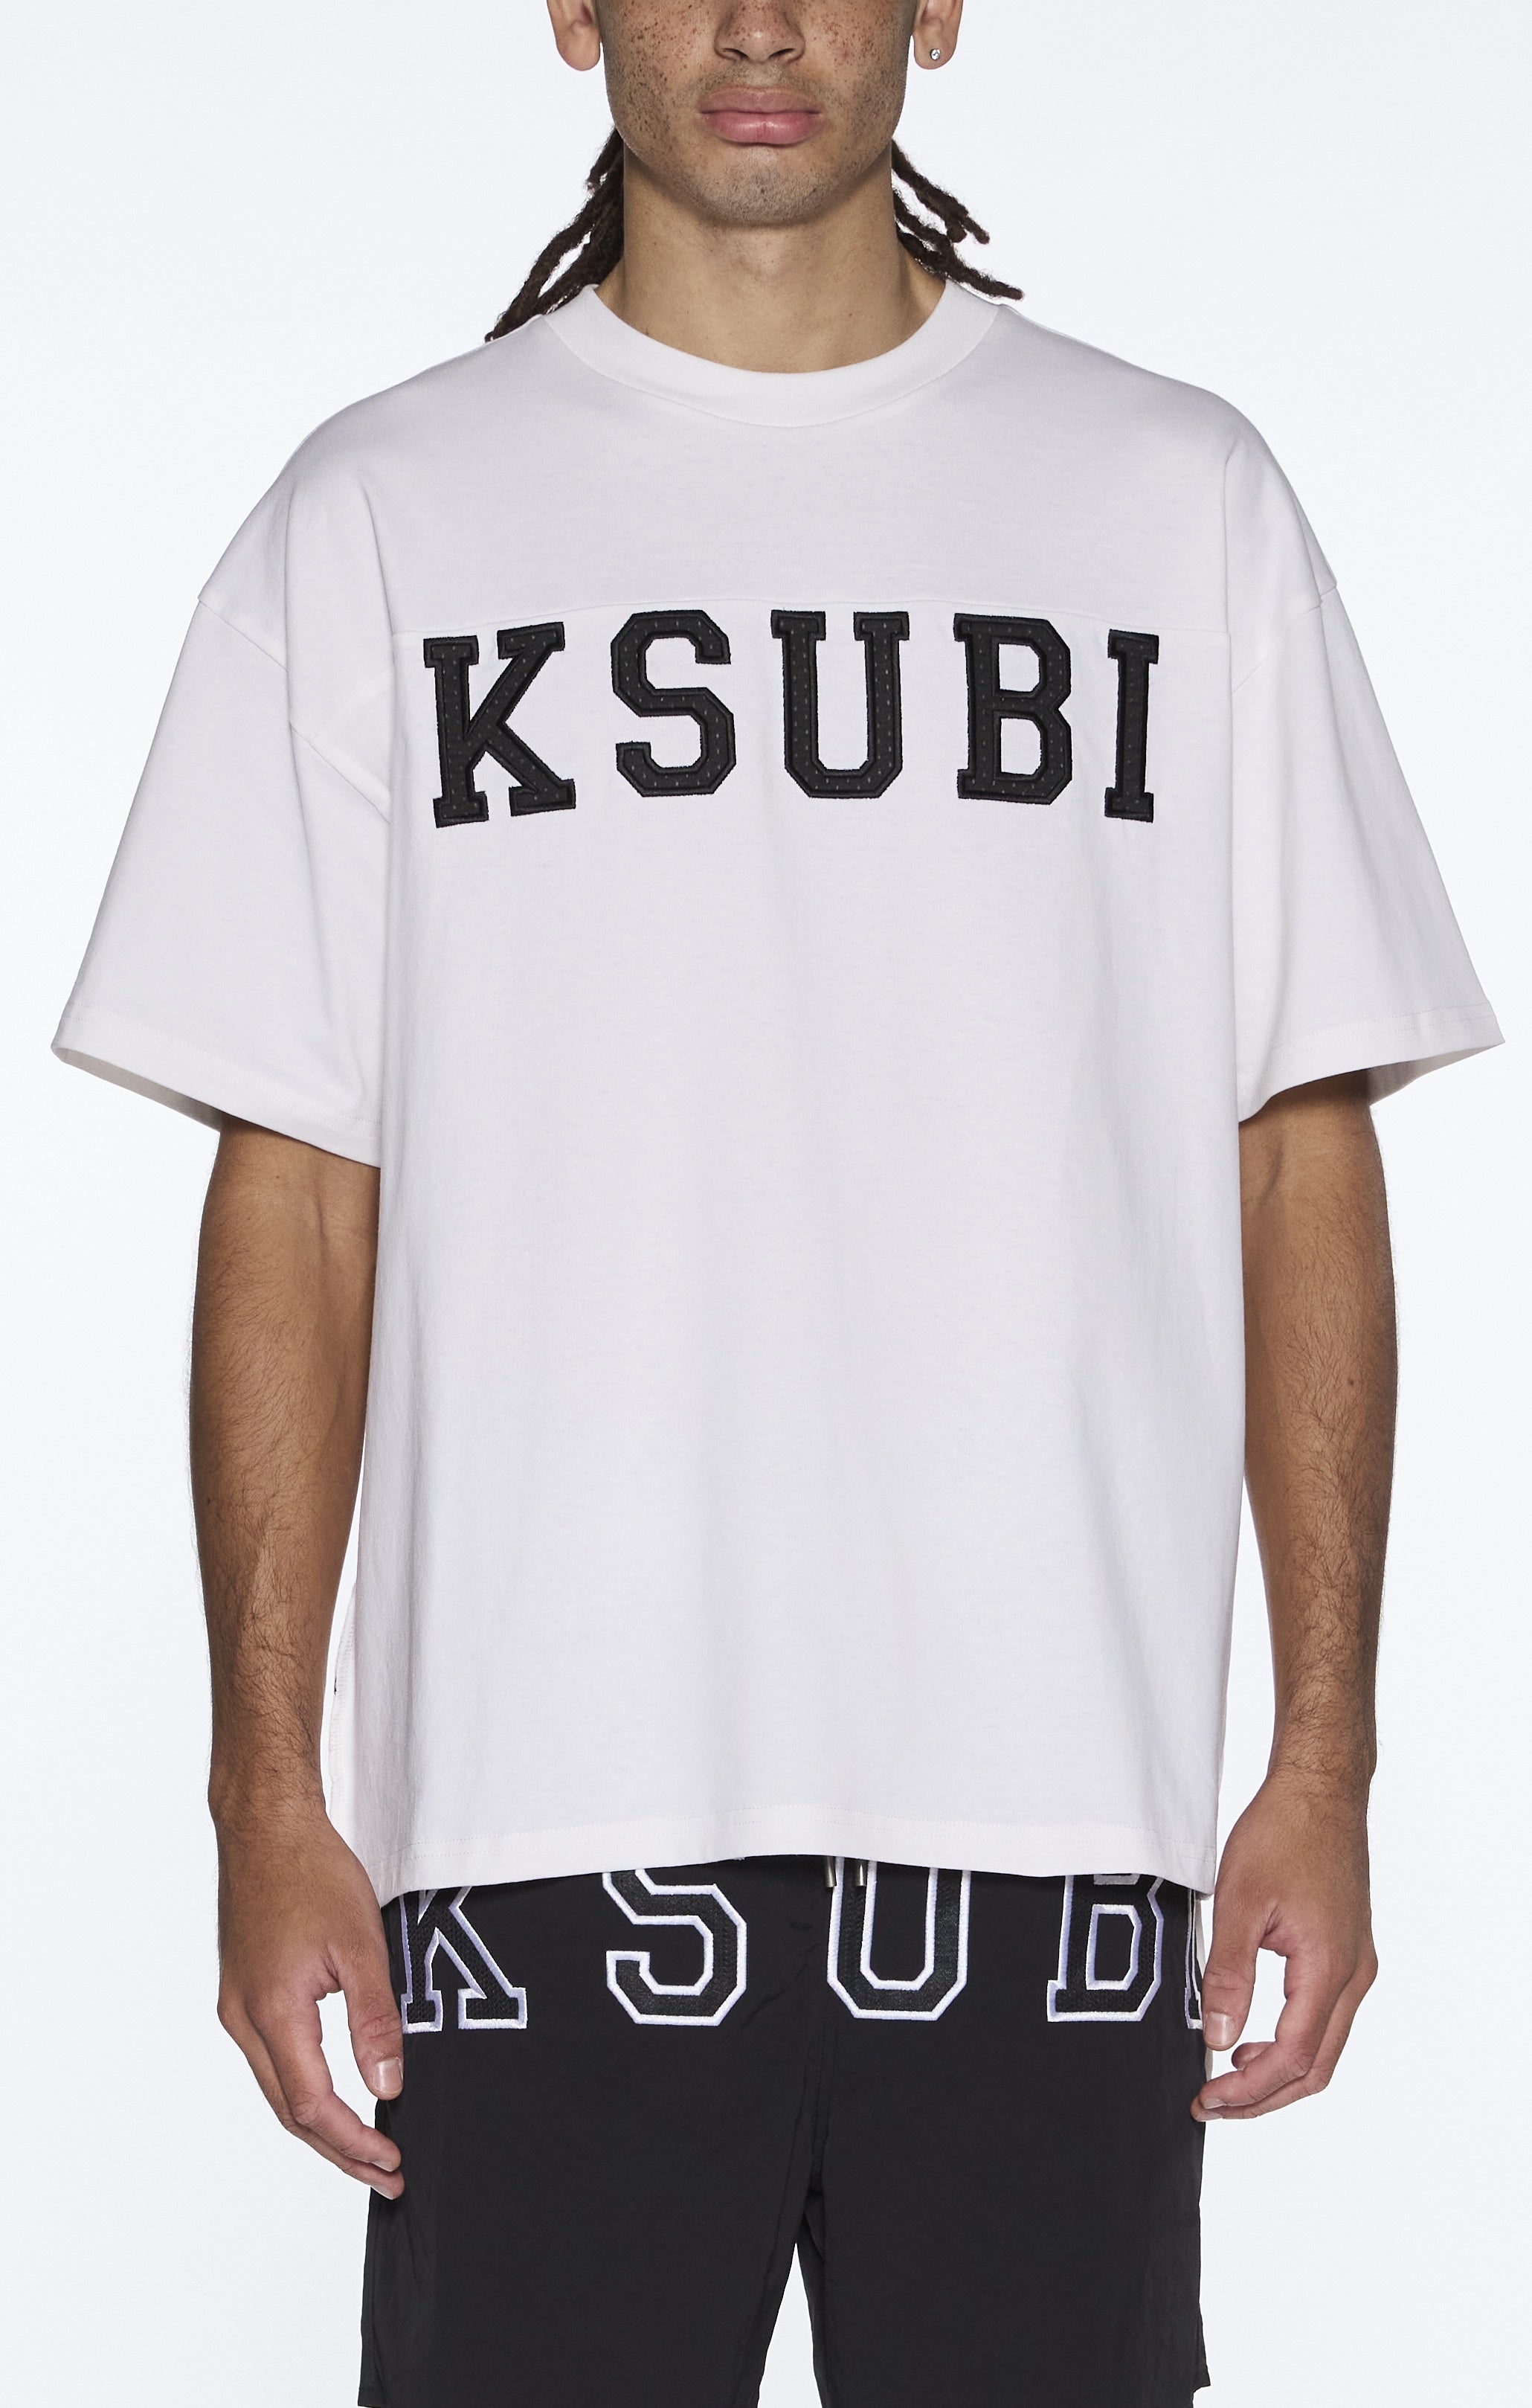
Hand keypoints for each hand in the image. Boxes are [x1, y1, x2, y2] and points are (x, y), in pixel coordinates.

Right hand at [215, 1803, 404, 2194]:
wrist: (265, 1826)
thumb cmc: (312, 1872)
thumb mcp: (360, 1944)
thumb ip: (375, 2019)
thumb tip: (387, 2088)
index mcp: (271, 2012)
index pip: (311, 2105)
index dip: (352, 2143)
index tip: (391, 2163)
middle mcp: (242, 2019)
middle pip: (288, 2111)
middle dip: (338, 2151)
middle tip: (385, 2177)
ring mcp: (237, 2007)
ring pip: (277, 2089)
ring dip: (320, 2125)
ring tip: (365, 2150)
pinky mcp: (242, 1993)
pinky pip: (272, 2060)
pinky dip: (304, 2089)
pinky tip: (334, 2096)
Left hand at [1193, 1770, 1377, 2121]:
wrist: (1321, 1790)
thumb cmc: (1284, 1833)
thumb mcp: (1239, 1901)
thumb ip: (1229, 1974)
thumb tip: (1218, 2037)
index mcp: (1330, 1968)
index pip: (1293, 2058)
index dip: (1249, 2090)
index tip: (1208, 2099)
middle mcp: (1354, 1975)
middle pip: (1316, 2067)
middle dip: (1264, 2096)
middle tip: (1212, 2102)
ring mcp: (1356, 1965)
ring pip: (1324, 2046)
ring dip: (1278, 2071)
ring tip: (1226, 2075)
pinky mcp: (1349, 1952)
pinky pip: (1325, 2018)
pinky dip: (1291, 2040)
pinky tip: (1253, 2035)